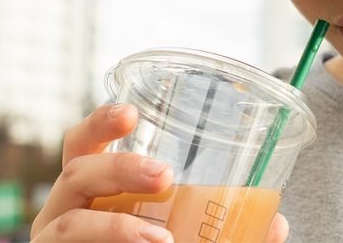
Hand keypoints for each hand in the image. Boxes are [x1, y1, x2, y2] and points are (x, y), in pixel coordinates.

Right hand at [30, 103, 288, 241]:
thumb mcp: (183, 235)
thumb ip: (227, 232)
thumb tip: (278, 224)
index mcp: (90, 193)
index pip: (83, 146)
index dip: (101, 123)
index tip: (131, 112)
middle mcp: (64, 213)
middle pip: (77, 173)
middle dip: (120, 167)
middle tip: (165, 175)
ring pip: (71, 223)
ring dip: (115, 227)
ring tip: (161, 240)